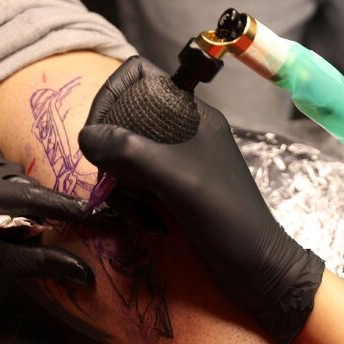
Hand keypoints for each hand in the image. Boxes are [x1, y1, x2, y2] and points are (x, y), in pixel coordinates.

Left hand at [0, 134, 93, 319]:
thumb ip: (38, 264)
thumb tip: (85, 275)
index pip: (42, 200)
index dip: (75, 210)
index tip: (105, 218)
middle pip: (29, 188)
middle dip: (40, 212)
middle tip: (37, 237)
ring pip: (13, 172)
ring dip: (17, 195)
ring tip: (1, 221)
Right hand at [79, 57, 323, 343]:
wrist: (257, 268)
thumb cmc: (227, 218)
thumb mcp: (176, 179)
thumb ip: (129, 151)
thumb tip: (85, 136)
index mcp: (189, 113)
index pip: (137, 75)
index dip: (110, 96)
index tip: (98, 135)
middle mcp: (181, 131)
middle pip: (123, 120)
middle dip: (112, 155)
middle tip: (119, 184)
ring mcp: (177, 162)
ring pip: (125, 157)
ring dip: (122, 188)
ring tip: (141, 214)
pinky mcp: (174, 191)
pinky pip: (137, 184)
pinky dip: (134, 204)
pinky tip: (150, 224)